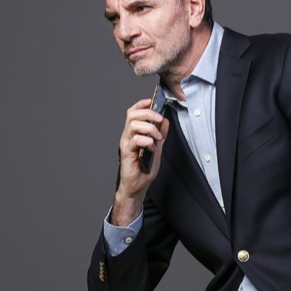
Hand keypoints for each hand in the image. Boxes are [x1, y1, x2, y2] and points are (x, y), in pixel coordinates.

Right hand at [109, 98, 169, 225]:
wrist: (137, 188)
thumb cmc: (143, 171)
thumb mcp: (157, 149)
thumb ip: (160, 135)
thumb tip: (165, 122)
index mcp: (133, 133)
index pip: (133, 112)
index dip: (141, 104)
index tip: (152, 102)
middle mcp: (127, 136)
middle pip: (132, 114)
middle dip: (148, 113)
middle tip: (159, 120)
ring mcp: (126, 144)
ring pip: (133, 125)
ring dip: (149, 128)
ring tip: (158, 139)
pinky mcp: (126, 153)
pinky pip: (136, 140)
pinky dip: (147, 141)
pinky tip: (152, 148)